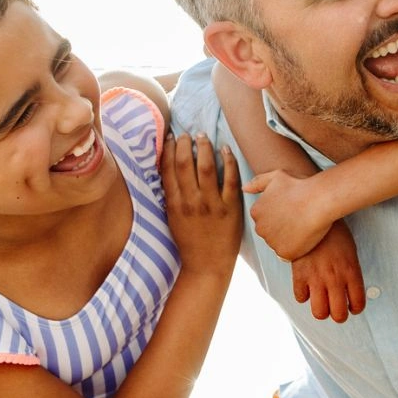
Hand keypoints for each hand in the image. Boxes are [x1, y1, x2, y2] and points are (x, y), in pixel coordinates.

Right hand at [160, 133, 243, 275]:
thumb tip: (168, 169)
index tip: (170, 136)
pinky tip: (226, 149)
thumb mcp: (173, 217)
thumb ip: (171, 195)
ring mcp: (211, 204)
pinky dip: (228, 161)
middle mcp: (191, 202)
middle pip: (184, 164)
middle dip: (184, 144)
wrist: (207, 265)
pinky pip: (230, 179)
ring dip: (204, 147)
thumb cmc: (189, 240)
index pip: (167, 169)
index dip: (167, 149)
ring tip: (203, 137)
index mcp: (174, 204)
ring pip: (205, 167)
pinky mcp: (230, 208)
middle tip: (187, 133)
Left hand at [246, 170, 331, 261]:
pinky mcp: (284, 253)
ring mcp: (271, 242)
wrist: (319, 199)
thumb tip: (244, 188)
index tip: (292, 209)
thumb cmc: (300, 186)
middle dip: (283, 228)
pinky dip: (297, 249)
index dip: (281, 215)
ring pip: (279, 244)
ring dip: (289, 239)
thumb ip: (258, 182)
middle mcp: (260, 228)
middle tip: (299, 218)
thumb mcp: (277, 176)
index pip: (266, 220)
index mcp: (256, 212)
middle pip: (271, 233)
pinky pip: (288, 254)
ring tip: (304, 226)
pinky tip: (305, 236)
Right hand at [291, 220, 365, 322]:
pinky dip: (303, 296)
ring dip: (321, 311)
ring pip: (319, 313)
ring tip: (321, 303)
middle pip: (338, 315)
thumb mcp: (350, 251)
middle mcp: (335, 279)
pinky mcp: (300, 275)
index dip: (355, 308)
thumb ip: (350, 272)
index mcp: (351, 272)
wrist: (314, 215)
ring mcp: (316, 278)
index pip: (357, 303)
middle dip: (339, 315)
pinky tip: (307, 288)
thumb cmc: (334, 232)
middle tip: (336, 309)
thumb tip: (349, 288)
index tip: (352, 307)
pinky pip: (301, 298)